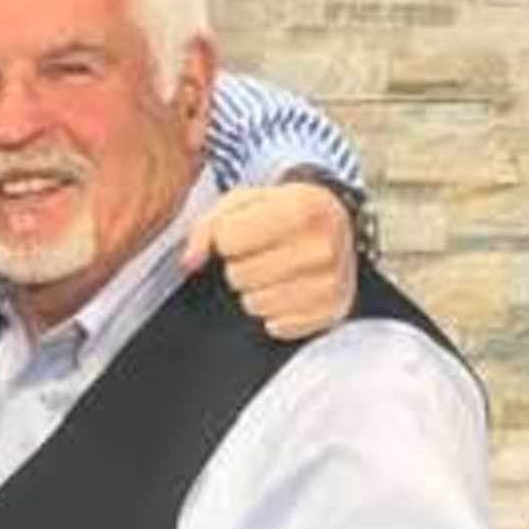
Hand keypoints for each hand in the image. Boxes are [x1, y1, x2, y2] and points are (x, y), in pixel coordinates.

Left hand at [180, 179, 355, 340]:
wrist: (338, 223)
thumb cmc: (287, 211)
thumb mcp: (244, 201)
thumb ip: (207, 226)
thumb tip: (190, 261)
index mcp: (300, 208)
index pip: (228, 239)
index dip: (226, 238)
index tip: (242, 232)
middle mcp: (321, 246)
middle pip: (239, 276)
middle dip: (239, 266)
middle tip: (260, 254)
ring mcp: (330, 282)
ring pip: (255, 304)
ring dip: (254, 291)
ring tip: (273, 272)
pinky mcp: (332, 311)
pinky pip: (278, 327)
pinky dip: (275, 313)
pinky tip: (287, 291)